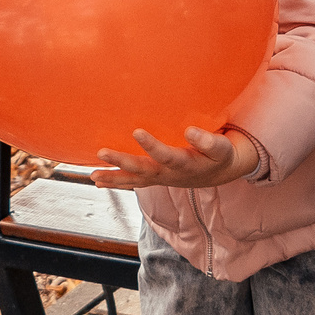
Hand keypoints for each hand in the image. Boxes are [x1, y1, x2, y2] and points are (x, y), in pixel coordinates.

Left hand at [90, 126, 258, 191]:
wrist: (219, 173)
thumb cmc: (220, 155)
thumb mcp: (221, 148)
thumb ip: (208, 141)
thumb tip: (190, 131)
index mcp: (185, 163)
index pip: (166, 155)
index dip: (152, 145)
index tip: (136, 131)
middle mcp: (169, 174)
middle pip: (143, 170)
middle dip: (121, 162)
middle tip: (101, 152)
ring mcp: (160, 179)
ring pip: (134, 180)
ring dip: (113, 178)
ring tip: (93, 176)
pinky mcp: (155, 179)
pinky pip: (133, 183)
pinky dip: (116, 183)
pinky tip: (98, 181)